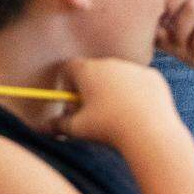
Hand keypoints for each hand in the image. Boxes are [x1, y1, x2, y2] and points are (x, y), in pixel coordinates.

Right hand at [59, 56, 176, 149]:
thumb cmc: (109, 129)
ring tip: (119, 118)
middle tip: (93, 115)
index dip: (68, 85)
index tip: (72, 104)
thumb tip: (41, 129)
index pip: (69, 68)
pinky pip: (139, 83)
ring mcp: (133, 67)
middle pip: (93, 71)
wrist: (150, 131)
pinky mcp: (152, 76)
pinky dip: (136, 95)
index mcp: (88, 70)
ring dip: (114, 91)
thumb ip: (58, 125)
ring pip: (117, 77)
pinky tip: (139, 115)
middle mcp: (110, 62)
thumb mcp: (78, 129)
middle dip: (90, 90)